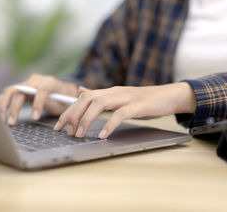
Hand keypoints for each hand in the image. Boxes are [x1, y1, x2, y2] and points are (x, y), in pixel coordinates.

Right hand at [0, 74, 77, 125]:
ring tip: (4, 120)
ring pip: (11, 90)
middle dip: (14, 108)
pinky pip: (8, 92)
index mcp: (49, 82)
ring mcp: (27, 82)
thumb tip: (36, 109)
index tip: (34, 118)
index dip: (37, 104)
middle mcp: (36, 80)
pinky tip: (1, 113)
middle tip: (11, 122)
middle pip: (20, 90)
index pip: (41, 91)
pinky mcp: (21, 87)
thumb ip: (50, 104)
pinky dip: (3, 102)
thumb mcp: (61, 104)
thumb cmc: (63, 100)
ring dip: (4, 105)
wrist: (62, 92)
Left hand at [53, 82, 195, 138]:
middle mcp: (114, 92)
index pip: (82, 97)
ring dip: (87, 119)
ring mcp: (125, 98)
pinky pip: (120, 114)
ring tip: (79, 134)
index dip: (69, 110)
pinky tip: (103, 134)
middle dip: (73, 115)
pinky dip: (110, 124)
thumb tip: (81, 91)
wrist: (168, 95)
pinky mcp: (138, 106)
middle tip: (65, 131)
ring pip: (99, 104)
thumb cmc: (142, 100)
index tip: (59, 125)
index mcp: (108, 92)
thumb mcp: (117, 96)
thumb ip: (99, 95)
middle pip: (87, 99)